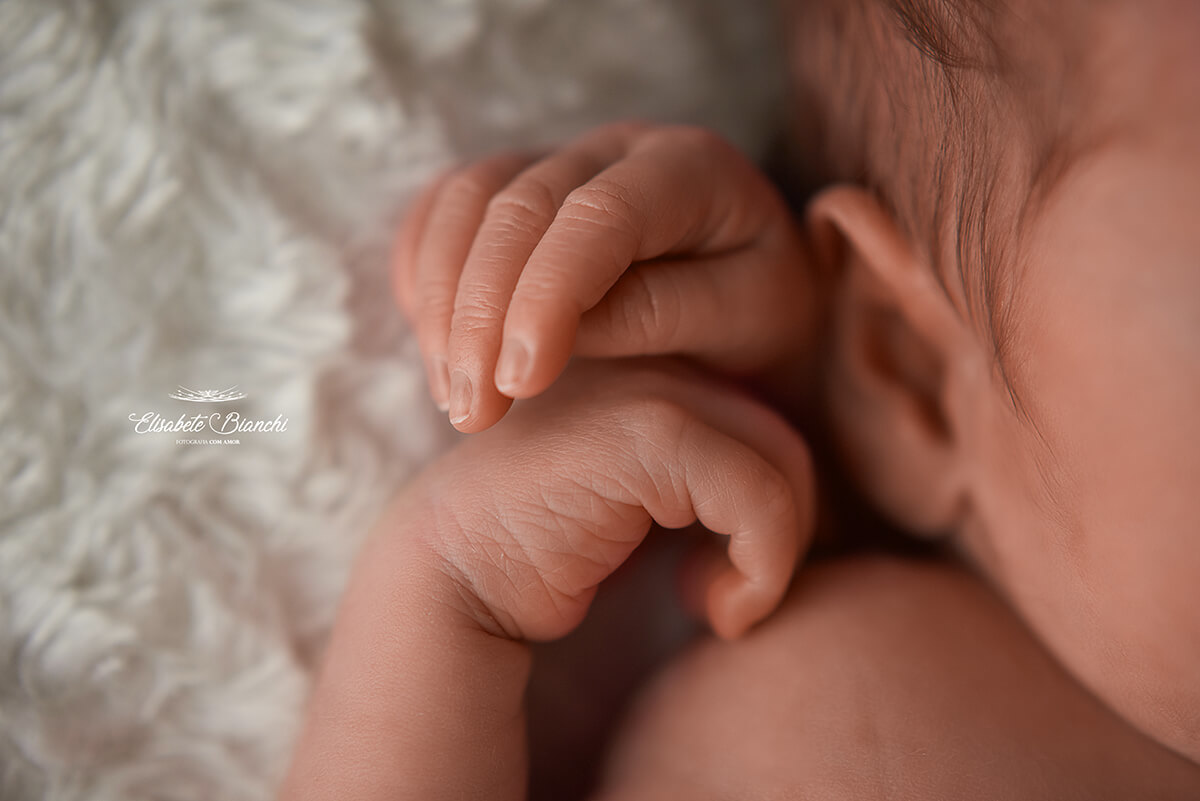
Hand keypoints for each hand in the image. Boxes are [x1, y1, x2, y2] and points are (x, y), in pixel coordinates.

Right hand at [392, 122, 816, 432]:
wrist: (746, 300)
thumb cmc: (758, 317)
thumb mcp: (745, 322)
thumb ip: (666, 314)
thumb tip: (567, 330)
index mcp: (689, 167)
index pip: (600, 216)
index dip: (548, 295)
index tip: (521, 382)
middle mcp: (618, 149)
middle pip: (520, 206)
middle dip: (483, 312)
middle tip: (473, 412)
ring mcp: (562, 158)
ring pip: (469, 200)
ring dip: (445, 301)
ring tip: (454, 396)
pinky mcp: (518, 183)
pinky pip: (445, 206)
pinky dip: (425, 269)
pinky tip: (432, 341)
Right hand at [397, 357, 815, 641]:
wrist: (457, 575)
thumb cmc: (549, 548)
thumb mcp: (642, 499)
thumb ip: (707, 475)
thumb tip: (808, 510)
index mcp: (645, 358)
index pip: (759, 416)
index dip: (767, 504)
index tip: (726, 571)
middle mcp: (651, 354)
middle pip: (781, 434)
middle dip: (779, 530)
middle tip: (730, 596)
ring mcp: (648, 382)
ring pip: (782, 460)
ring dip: (774, 556)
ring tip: (721, 606)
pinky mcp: (648, 429)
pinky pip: (758, 496)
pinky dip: (761, 568)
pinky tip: (711, 610)